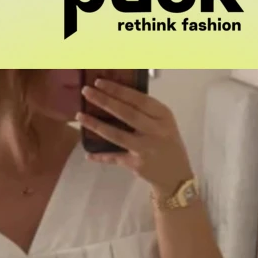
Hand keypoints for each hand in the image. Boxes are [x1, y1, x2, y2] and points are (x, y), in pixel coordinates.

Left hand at [77, 77, 192, 197]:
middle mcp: (155, 131)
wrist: (176, 175)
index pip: (138, 99)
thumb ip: (146, 111)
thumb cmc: (167, 144)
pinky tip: (88, 153)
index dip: (117, 90)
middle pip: (126, 113)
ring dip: (96, 125)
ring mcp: (145, 149)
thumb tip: (115, 96)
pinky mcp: (137, 164)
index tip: (100, 82)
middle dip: (104, 101)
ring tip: (80, 116)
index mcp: (163, 116)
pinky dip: (101, 156)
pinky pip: (115, 158)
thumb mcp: (164, 123)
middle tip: (86, 92)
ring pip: (117, 135)